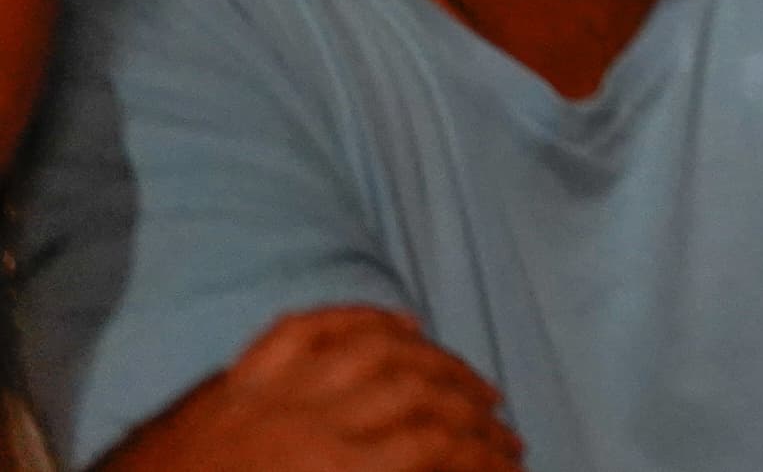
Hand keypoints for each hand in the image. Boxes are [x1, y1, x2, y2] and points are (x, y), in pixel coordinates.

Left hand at [101, 306, 521, 471]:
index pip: (433, 447)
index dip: (483, 453)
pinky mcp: (239, 376)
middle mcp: (309, 419)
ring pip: (377, 349)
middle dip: (473, 408)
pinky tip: (400, 326)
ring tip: (467, 379)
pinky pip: (310, 326)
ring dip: (434, 359)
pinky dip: (361, 318)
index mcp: (329, 470)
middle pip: (418, 393)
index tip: (511, 461)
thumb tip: (436, 467)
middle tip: (504, 426)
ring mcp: (272, 387)